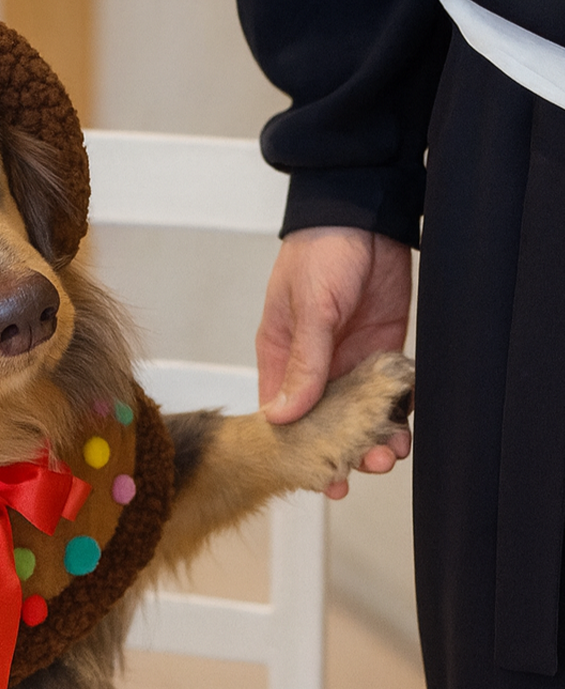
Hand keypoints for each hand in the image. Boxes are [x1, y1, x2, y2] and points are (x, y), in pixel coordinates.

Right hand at [256, 226, 412, 498]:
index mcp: (281, 355)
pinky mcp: (383, 349)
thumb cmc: (320, 251)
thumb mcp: (307, 308)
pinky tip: (406, 430)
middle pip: (325, 420)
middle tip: (361, 469)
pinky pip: (390, 391)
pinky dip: (398, 412)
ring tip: (390, 454)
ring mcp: (350, 358)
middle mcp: (314, 364)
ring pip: (360, 412)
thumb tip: (283, 413)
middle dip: (342, 449)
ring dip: (373, 436)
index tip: (315, 476)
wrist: (366, 211)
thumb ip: (303, 361)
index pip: (282, 412)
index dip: (297, 448)